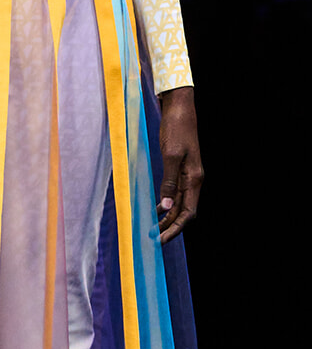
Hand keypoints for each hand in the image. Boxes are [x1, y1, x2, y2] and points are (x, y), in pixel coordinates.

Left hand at [157, 85, 202, 243]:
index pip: (188, 212)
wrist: (179, 108)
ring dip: (168, 216)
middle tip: (155, 239)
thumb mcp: (170, 155)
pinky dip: (167, 203)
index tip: (162, 239)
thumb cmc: (175, 129)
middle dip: (171, 226)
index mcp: (194, 178)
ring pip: (180, 203)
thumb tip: (166, 206)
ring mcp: (188, 174)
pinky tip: (157, 208)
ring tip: (154, 228)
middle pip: (185, 211)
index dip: (176, 227)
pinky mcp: (181, 168)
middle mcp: (194, 179)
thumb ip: (169, 181)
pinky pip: (176, 192)